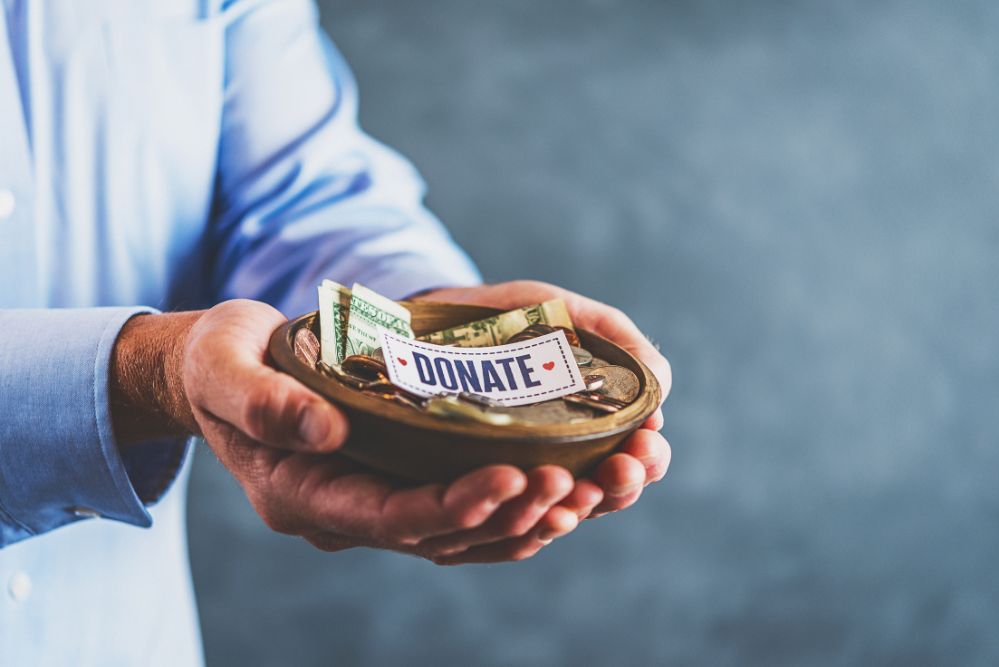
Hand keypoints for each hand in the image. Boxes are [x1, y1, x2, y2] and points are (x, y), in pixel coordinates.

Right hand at [109, 299, 598, 563]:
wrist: (224, 372)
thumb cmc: (221, 362)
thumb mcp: (223, 365)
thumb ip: (262, 400)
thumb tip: (326, 429)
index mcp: (303, 492)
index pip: (387, 515)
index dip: (451, 506)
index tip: (512, 476)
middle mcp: (347, 511)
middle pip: (441, 534)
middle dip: (512, 512)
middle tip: (575, 481)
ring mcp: (377, 501)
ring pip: (465, 532)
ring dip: (532, 515)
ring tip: (593, 485)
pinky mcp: (401, 481)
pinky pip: (468, 510)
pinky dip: (519, 505)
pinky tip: (569, 485)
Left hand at [419, 281, 671, 553]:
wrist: (434, 317)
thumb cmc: (508, 318)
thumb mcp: (565, 314)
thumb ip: (615, 337)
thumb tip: (662, 381)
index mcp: (594, 428)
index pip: (635, 462)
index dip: (648, 459)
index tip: (645, 441)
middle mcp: (562, 461)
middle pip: (606, 495)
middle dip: (621, 485)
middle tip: (622, 467)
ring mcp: (520, 476)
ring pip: (560, 512)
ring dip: (579, 507)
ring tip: (582, 491)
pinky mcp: (471, 486)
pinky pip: (502, 518)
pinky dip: (524, 519)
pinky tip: (536, 511)